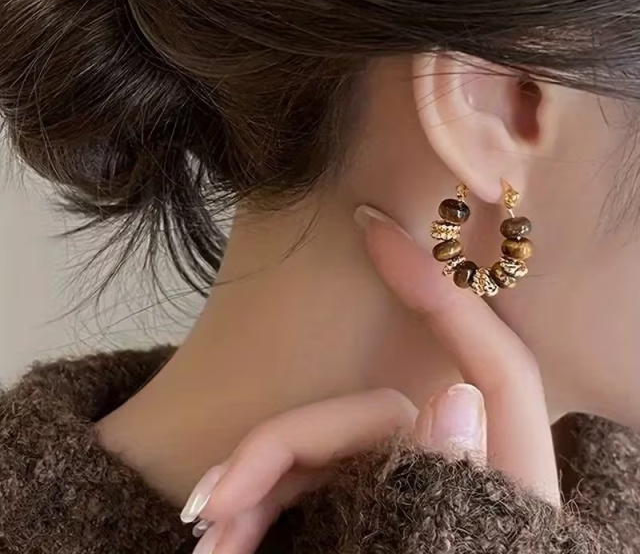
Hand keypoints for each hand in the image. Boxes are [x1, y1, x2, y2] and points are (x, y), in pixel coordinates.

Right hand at [181, 206, 559, 553]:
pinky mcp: (375, 505)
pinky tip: (229, 538)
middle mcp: (456, 468)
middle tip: (215, 507)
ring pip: (332, 449)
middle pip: (372, 415)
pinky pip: (321, 481)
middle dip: (283, 446)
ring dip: (263, 483)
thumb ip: (467, 490)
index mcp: (511, 479)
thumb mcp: (466, 553)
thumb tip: (455, 399)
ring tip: (209, 539)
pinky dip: (273, 500)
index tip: (371, 233)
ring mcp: (412, 485)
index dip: (434, 284)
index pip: (488, 357)